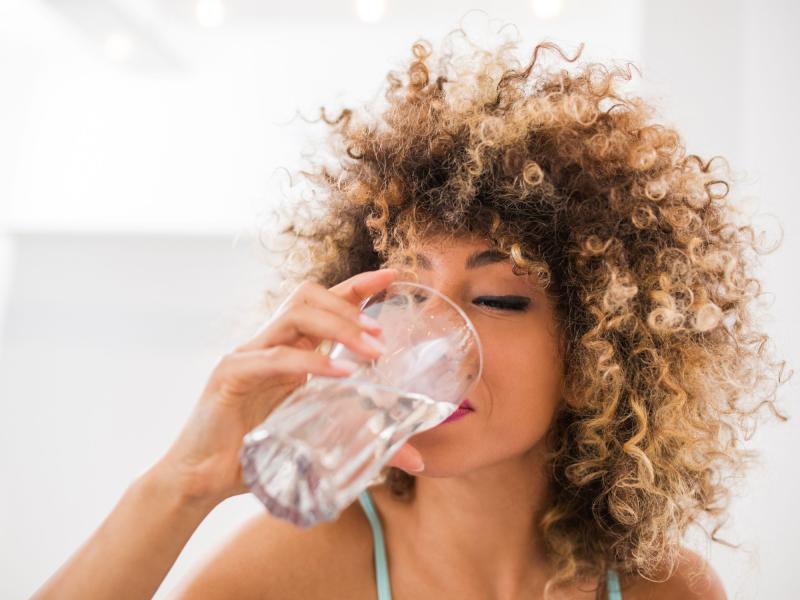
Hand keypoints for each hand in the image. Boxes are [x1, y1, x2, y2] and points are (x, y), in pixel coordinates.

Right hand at [156, 267, 423, 507]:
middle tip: (383, 334)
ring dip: (338, 326)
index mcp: (288, 350)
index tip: (394, 276)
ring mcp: (247, 355)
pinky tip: (340, 376)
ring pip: (294, 315)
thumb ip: (364, 440)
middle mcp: (268, 344)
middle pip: (308, 296)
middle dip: (350, 305)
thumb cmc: (258, 456)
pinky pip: (275, 358)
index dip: (358, 286)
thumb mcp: (318, 441)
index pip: (323, 303)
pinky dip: (311, 362)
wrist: (202, 481)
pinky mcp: (230, 375)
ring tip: (371, 350)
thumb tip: (416, 457)